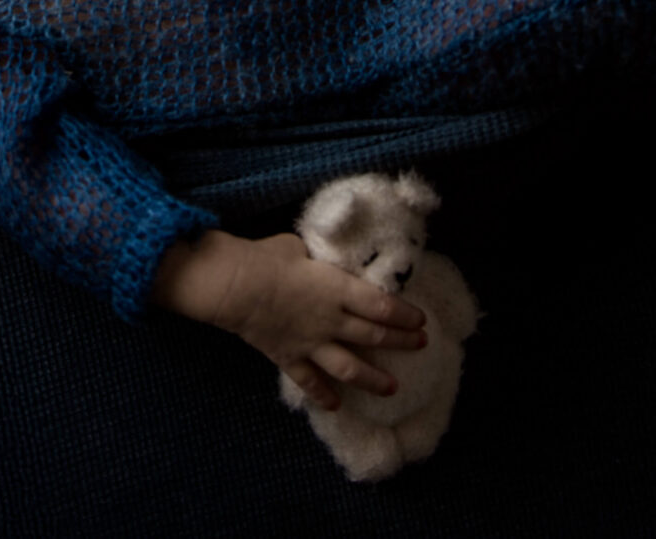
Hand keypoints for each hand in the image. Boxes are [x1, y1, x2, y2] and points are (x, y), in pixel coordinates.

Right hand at [151, 231, 427, 410]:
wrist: (235, 286)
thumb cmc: (267, 259)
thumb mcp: (299, 248)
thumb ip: (317, 261)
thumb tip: (319, 262)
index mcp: (338, 290)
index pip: (382, 305)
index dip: (404, 315)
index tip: (420, 321)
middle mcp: (331, 320)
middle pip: (374, 336)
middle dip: (401, 343)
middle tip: (420, 346)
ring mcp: (312, 343)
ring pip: (350, 367)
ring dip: (373, 379)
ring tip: (392, 388)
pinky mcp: (290, 358)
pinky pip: (310, 382)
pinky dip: (323, 395)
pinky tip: (335, 406)